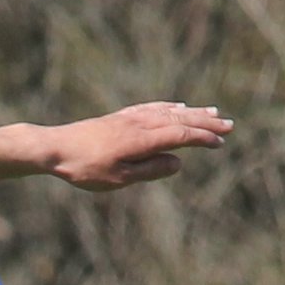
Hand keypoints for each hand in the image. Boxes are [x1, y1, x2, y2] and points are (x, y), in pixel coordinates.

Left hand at [43, 102, 232, 190]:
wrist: (55, 147)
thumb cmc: (84, 168)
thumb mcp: (118, 178)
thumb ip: (150, 170)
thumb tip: (178, 163)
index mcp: (143, 140)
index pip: (182, 135)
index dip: (203, 138)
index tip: (221, 143)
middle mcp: (140, 123)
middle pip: (180, 119)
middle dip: (206, 122)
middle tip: (229, 125)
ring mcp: (130, 117)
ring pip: (169, 111)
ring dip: (193, 112)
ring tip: (212, 112)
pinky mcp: (120, 117)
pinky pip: (153, 108)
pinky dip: (170, 106)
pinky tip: (177, 106)